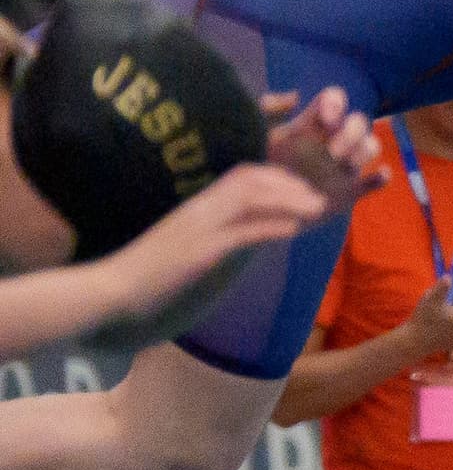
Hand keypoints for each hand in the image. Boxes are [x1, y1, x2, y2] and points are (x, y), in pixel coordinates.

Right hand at [80, 159, 323, 314]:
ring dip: (288, 201)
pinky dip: (269, 228)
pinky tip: (293, 230)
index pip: (242, 176)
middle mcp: (201, 210)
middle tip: (321, 198)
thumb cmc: (155, 276)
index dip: (278, 177)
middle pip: (250, 179)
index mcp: (199, 207)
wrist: (115, 294)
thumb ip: (225, 238)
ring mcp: (199, 228)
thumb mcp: (196, 249)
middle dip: (290, 184)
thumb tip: (259, 235)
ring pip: (249, 198)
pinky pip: (239, 233)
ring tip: (317, 209)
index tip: (304, 189)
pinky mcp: (199, 252)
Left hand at [256, 88, 379, 211]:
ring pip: (370, 147)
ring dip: (364, 152)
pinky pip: (373, 182)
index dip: (335, 104)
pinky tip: (379, 174)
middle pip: (359, 122)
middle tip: (332, 153)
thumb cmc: (257, 164)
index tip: (324, 119)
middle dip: (350, 133)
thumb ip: (268, 109)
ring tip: (345, 164)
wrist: (257, 204)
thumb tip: (296, 96)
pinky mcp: (350, 191)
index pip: (335, 100)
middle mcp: (332, 141)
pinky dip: (380, 177)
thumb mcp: (256, 133)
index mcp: (312, 124)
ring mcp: (343, 166)